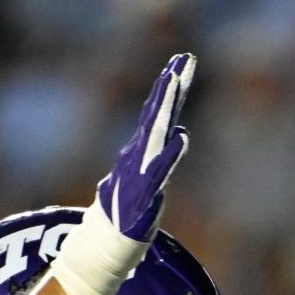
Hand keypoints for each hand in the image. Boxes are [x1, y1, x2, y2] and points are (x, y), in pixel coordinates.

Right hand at [96, 53, 194, 240]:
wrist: (110, 236)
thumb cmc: (129, 206)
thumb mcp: (149, 173)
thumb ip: (164, 151)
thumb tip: (179, 132)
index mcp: (143, 147)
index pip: (159, 111)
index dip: (170, 86)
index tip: (181, 60)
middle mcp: (140, 152)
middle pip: (158, 112)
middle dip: (171, 84)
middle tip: (183, 58)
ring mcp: (141, 168)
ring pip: (156, 132)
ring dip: (166, 107)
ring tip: (175, 82)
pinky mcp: (144, 190)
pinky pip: (159, 169)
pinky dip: (170, 154)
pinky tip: (181, 137)